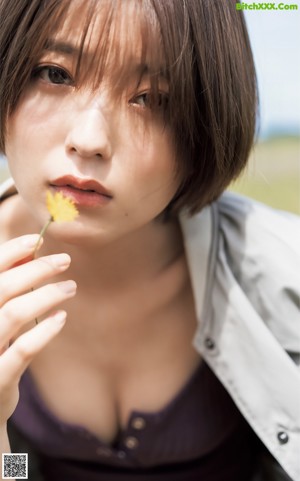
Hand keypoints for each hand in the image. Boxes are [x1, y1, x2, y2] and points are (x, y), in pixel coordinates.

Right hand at [0, 234, 76, 424]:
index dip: (10, 252)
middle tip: (65, 260)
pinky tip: (61, 317)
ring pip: (13, 313)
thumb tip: (30, 254)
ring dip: (46, 295)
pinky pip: (23, 350)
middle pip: (2, 287)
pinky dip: (44, 330)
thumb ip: (8, 288)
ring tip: (70, 287)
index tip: (36, 240)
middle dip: (36, 269)